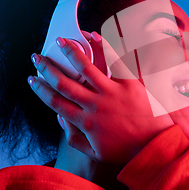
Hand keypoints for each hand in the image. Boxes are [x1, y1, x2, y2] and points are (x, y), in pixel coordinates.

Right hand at [28, 32, 174, 166]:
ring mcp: (112, 93)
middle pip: (65, 83)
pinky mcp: (130, 84)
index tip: (32, 79)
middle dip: (48, 68)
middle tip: (37, 57)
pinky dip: (104, 48)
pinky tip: (94, 36)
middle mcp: (95, 105)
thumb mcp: (96, 153)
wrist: (156, 146)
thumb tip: (60, 121)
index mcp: (86, 123)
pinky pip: (116, 62)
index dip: (41, 90)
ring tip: (60, 41)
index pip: (56, 102)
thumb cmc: (127, 151)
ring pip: (86, 68)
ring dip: (71, 53)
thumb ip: (75, 138)